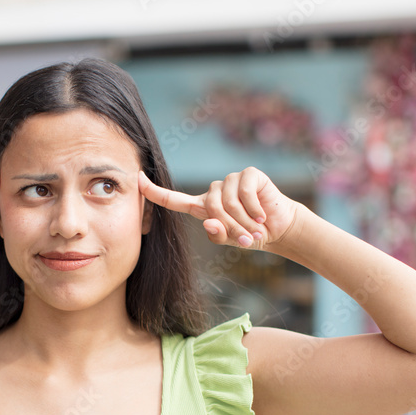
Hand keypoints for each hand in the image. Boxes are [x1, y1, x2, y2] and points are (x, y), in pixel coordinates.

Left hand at [138, 167, 298, 250]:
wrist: (278, 228)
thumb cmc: (250, 234)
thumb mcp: (231, 240)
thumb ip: (218, 234)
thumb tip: (209, 222)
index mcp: (203, 207)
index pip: (174, 199)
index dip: (155, 191)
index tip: (137, 179)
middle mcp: (214, 191)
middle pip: (210, 207)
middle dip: (229, 226)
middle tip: (246, 239)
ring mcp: (230, 180)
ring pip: (227, 201)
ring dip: (243, 220)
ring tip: (256, 229)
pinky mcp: (248, 174)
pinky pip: (243, 191)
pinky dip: (253, 208)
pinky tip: (262, 216)